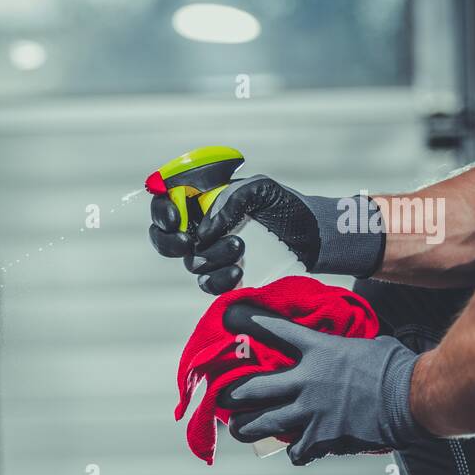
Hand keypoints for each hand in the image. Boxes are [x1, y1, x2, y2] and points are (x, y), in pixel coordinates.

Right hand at [148, 176, 386, 294]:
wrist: (313, 234)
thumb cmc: (285, 205)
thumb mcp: (260, 189)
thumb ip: (230, 200)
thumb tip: (204, 231)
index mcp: (202, 204)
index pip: (166, 206)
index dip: (161, 212)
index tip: (175, 217)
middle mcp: (200, 231)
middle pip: (164, 240)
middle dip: (170, 242)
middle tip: (188, 241)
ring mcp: (211, 257)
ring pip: (192, 263)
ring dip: (210, 256)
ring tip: (239, 246)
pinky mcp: (225, 279)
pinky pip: (208, 285)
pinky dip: (218, 280)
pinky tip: (238, 270)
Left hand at [217, 303, 426, 464]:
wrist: (416, 397)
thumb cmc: (396, 367)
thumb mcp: (364, 344)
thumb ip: (340, 349)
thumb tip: (339, 349)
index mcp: (318, 350)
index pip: (275, 330)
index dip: (248, 322)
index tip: (230, 317)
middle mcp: (306, 381)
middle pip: (251, 389)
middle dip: (232, 395)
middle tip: (225, 398)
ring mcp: (310, 411)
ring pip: (261, 424)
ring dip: (248, 428)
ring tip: (241, 429)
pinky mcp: (322, 437)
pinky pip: (296, 450)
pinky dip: (296, 451)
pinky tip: (298, 449)